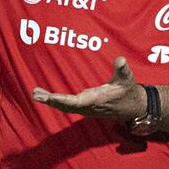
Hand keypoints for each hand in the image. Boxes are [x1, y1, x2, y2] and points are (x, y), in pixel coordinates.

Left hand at [32, 56, 146, 120]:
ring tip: (36, 94)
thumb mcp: (127, 79)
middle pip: (65, 105)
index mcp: (96, 100)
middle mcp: (88, 106)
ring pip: (64, 106)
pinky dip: (56, 101)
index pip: (76, 102)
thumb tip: (120, 60)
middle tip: (36, 94)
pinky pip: (67, 105)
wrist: (132, 108)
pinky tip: (47, 96)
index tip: (50, 97)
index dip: (62, 100)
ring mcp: (85, 107)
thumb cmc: (128, 91)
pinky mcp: (84, 107)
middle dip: (50, 100)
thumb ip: (123, 70)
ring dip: (50, 101)